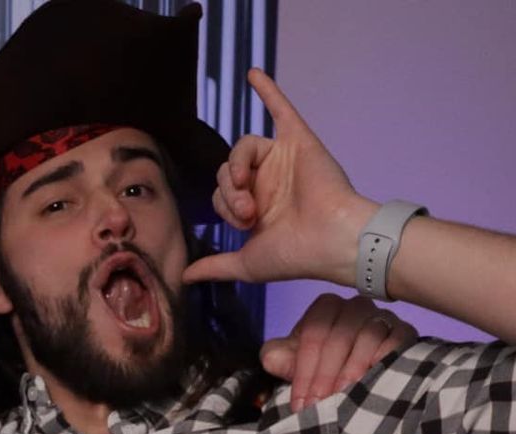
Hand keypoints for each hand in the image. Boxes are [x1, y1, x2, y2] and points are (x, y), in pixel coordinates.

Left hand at [184, 69, 379, 289]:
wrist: (331, 240)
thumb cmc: (295, 255)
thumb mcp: (245, 264)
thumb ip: (215, 265)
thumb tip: (184, 276)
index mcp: (257, 205)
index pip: (222, 193)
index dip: (224, 207)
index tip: (244, 223)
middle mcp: (268, 180)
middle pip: (227, 169)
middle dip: (229, 192)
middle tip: (246, 211)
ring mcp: (283, 160)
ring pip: (243, 147)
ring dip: (237, 166)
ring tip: (245, 187)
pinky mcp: (299, 141)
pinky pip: (281, 109)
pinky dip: (268, 91)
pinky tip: (252, 73)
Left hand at [259, 293, 416, 411]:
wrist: (359, 376)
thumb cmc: (323, 366)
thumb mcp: (295, 363)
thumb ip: (279, 357)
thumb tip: (272, 358)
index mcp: (326, 307)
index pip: (313, 334)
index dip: (304, 371)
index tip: (301, 402)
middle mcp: (355, 306)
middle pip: (339, 336)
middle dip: (324, 375)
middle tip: (319, 404)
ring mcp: (382, 317)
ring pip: (367, 337)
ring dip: (352, 369)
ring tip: (343, 395)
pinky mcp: (404, 332)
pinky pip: (396, 342)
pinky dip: (384, 361)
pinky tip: (373, 380)